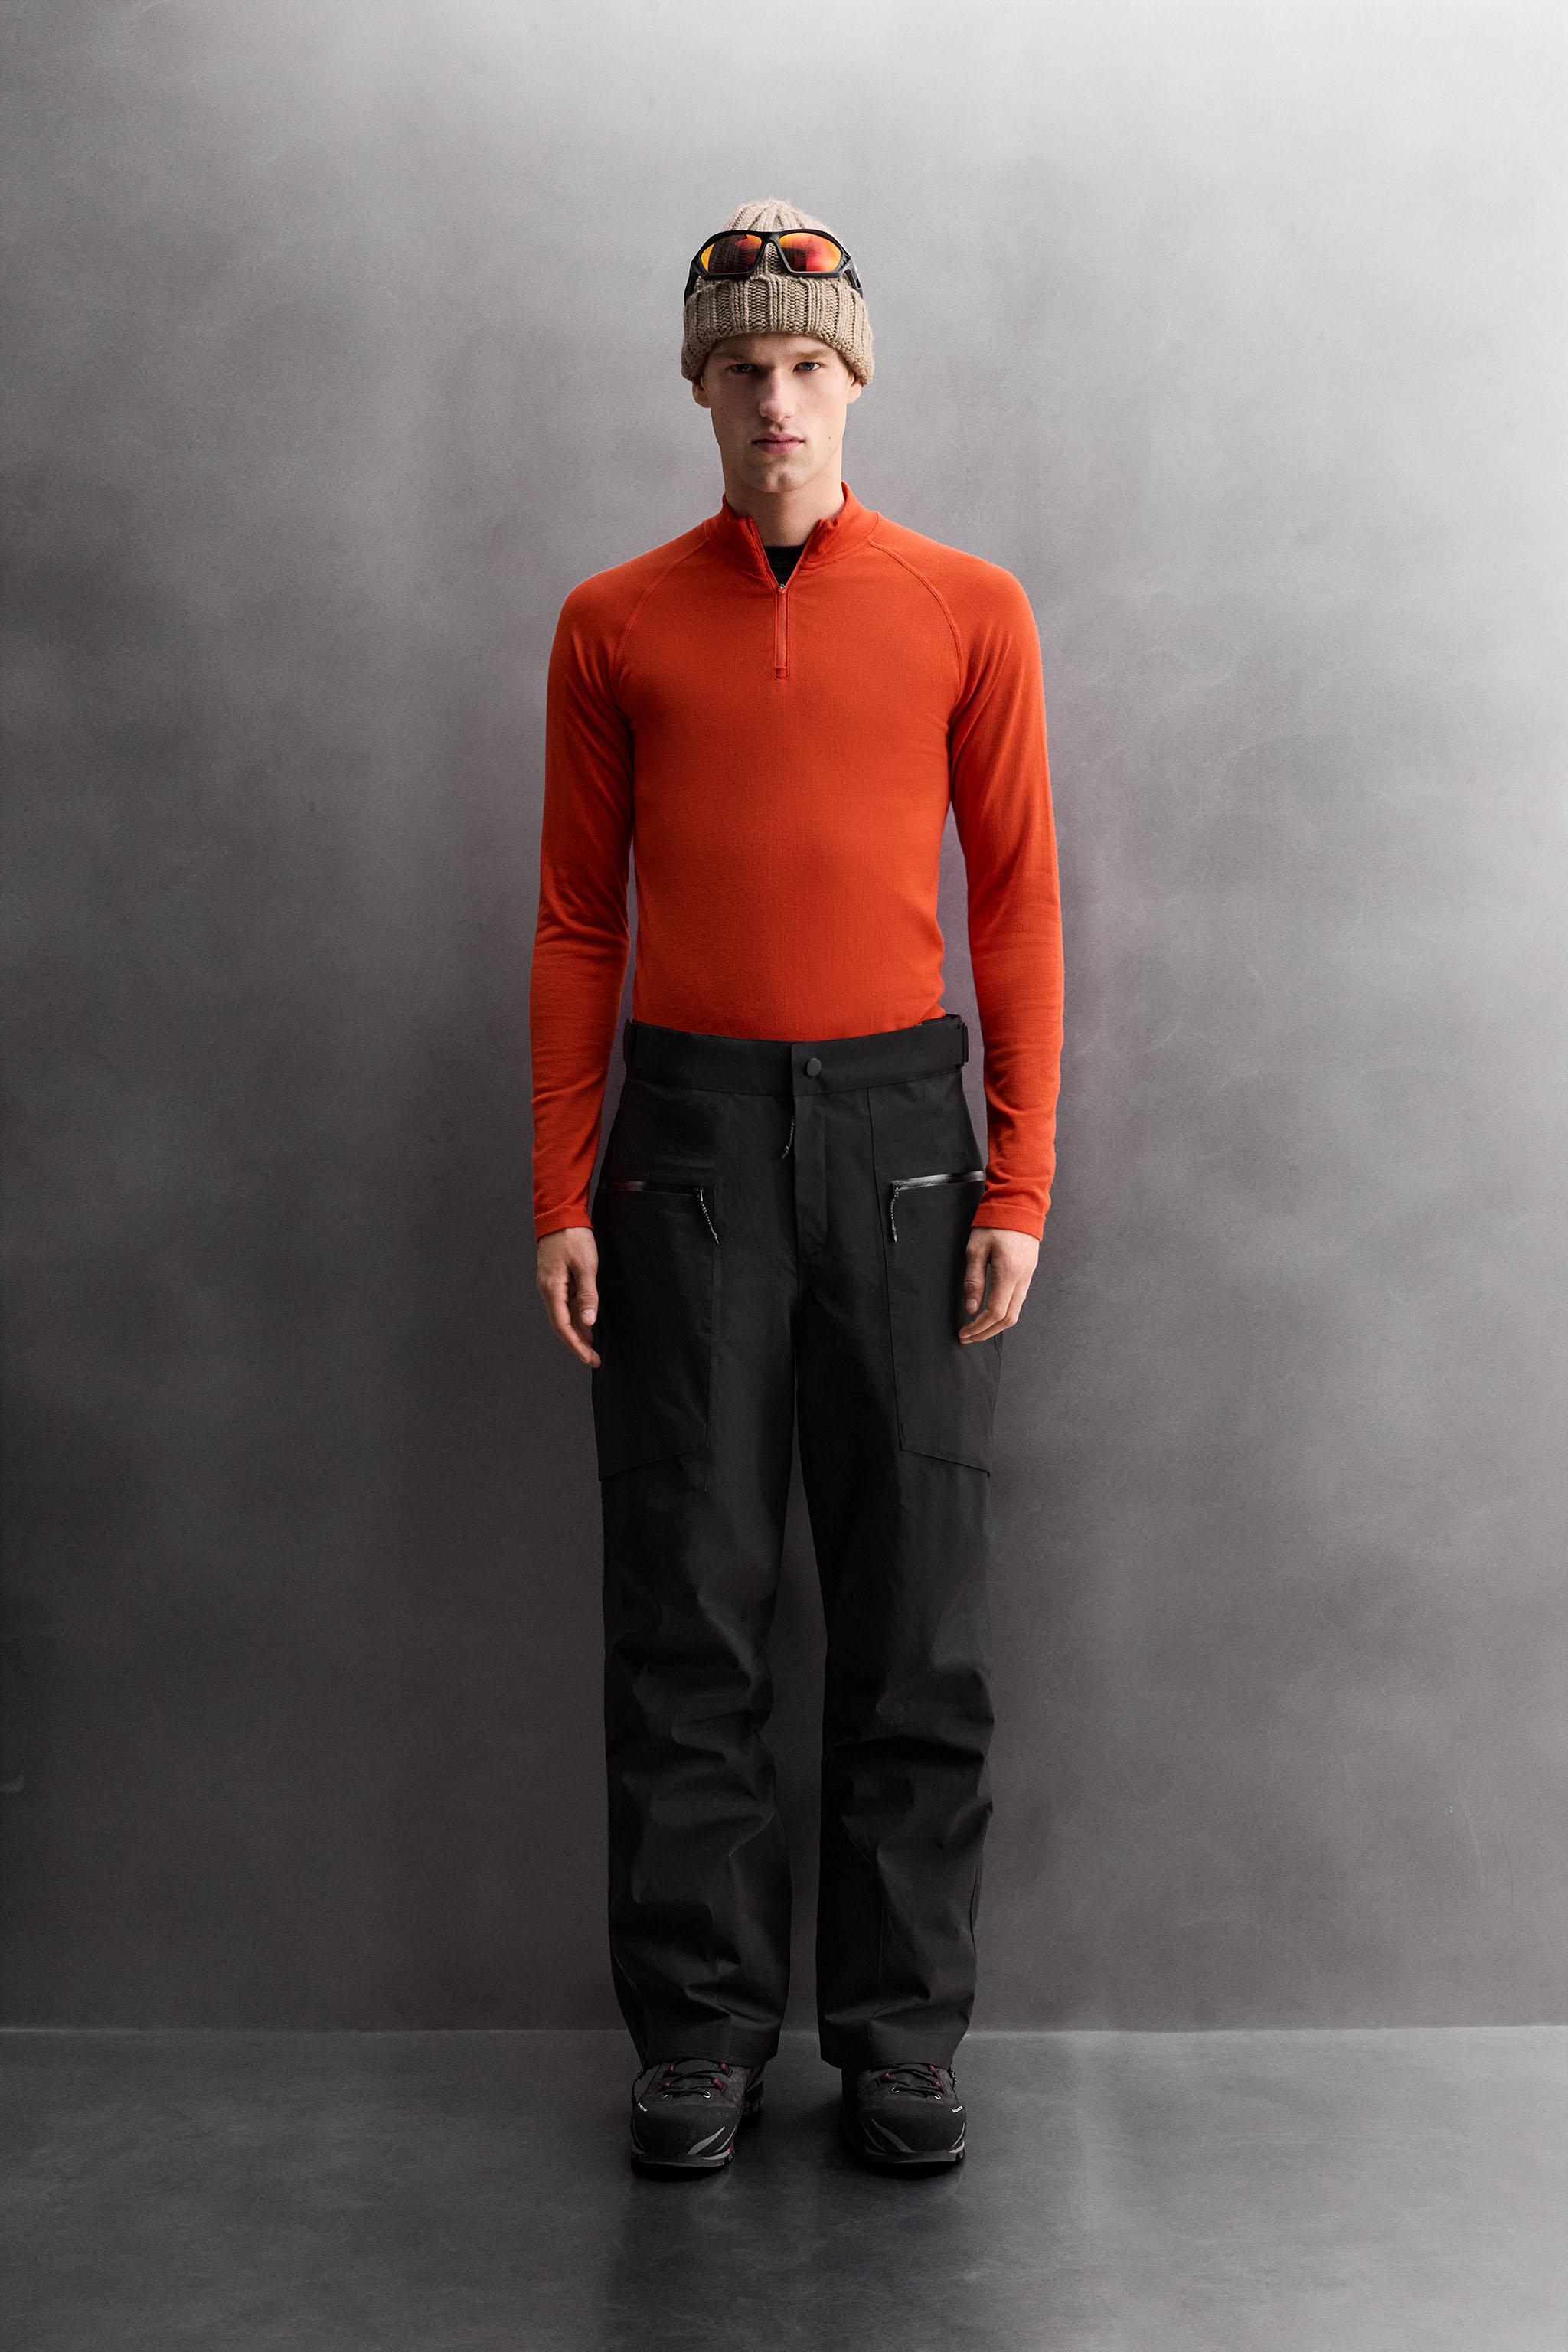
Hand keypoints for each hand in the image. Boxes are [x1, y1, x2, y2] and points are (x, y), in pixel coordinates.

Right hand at [536, 1226, 600, 1366]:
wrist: (560, 1215)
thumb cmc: (573, 1238)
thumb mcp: (586, 1266)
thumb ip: (588, 1295)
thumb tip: (589, 1321)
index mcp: (552, 1289)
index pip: (563, 1327)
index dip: (577, 1345)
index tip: (590, 1358)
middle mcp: (548, 1290)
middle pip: (562, 1325)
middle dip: (578, 1343)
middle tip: (594, 1358)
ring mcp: (551, 1286)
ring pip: (564, 1316)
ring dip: (578, 1331)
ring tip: (593, 1346)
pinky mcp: (557, 1280)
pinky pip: (566, 1304)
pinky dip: (577, 1316)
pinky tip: (588, 1323)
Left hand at [959, 1224, 1037, 1340]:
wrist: (1018, 1203)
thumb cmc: (994, 1223)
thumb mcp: (976, 1250)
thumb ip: (973, 1281)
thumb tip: (971, 1308)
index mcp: (1009, 1273)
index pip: (995, 1312)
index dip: (979, 1327)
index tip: (964, 1332)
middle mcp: (1023, 1278)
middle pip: (1009, 1319)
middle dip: (988, 1332)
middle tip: (969, 1337)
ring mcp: (1029, 1275)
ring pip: (1015, 1311)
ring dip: (996, 1325)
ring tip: (977, 1328)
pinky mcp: (1029, 1272)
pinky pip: (1018, 1299)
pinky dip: (1004, 1312)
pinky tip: (990, 1312)